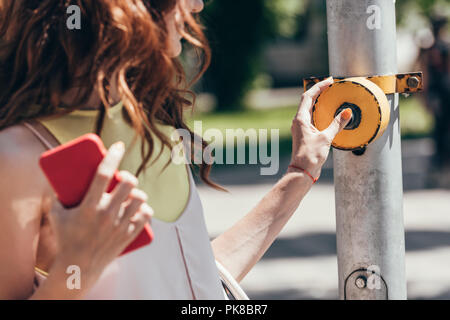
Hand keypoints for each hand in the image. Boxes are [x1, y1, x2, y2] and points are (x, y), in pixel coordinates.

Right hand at [49, 142, 152, 289]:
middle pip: (128, 184)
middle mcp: (107, 214)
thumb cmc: (66, 237)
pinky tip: (141, 207)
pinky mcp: (129, 235)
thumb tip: (56, 177)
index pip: (103, 174)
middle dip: (128, 177)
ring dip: (138, 193)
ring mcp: (120, 225)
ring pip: (140, 199)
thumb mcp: (57, 214)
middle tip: (124, 179)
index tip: (118, 145)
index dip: (113, 156)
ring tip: (132, 194)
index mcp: (89, 206)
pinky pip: (146, 216)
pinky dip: (145, 209)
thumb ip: (56, 195)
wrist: (78, 267)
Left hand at [290, 77, 351, 179]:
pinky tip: (327, 114)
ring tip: (329, 96)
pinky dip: (319, 112)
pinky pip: (311, 118)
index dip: (318, 87)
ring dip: (318, 102)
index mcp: (301, 119)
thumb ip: (337, 124)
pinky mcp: (304, 134)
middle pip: (307, 101)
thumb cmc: (310, 156)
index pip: (308, 96)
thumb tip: (346, 112)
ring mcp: (300, 128)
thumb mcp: (326, 137)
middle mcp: (298, 121)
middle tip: (330, 86)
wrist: (302, 171)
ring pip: (309, 109)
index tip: (329, 81)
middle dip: (318, 91)